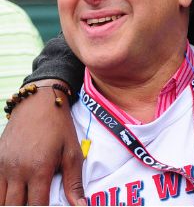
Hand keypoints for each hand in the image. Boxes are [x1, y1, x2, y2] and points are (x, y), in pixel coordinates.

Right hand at [0, 81, 84, 204]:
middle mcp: (17, 170)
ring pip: (1, 199)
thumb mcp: (73, 153)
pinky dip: (2, 194)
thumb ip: (74, 182)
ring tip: (25, 201)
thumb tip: (80, 205)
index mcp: (39, 169)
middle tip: (35, 206)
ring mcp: (2, 166)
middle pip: (14, 206)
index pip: (36, 205)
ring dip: (12, 204)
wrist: (38, 103)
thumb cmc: (59, 128)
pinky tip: (13, 195)